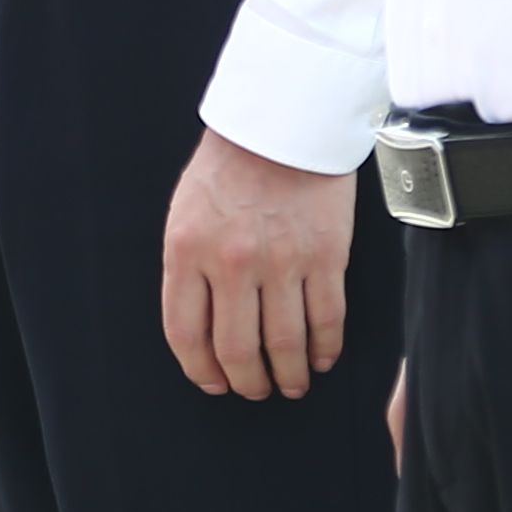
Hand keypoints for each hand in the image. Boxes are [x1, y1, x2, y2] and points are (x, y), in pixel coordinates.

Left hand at [161, 130, 354, 399]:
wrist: (284, 121)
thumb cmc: (231, 166)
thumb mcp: (186, 213)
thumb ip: (188, 268)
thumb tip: (201, 328)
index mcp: (187, 251)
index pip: (186, 333)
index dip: (200, 370)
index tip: (212, 383)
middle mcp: (231, 262)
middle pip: (236, 350)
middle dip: (246, 383)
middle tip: (255, 390)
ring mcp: (281, 262)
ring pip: (284, 345)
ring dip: (288, 376)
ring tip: (290, 385)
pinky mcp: (325, 257)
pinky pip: (325, 320)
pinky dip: (325, 350)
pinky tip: (322, 360)